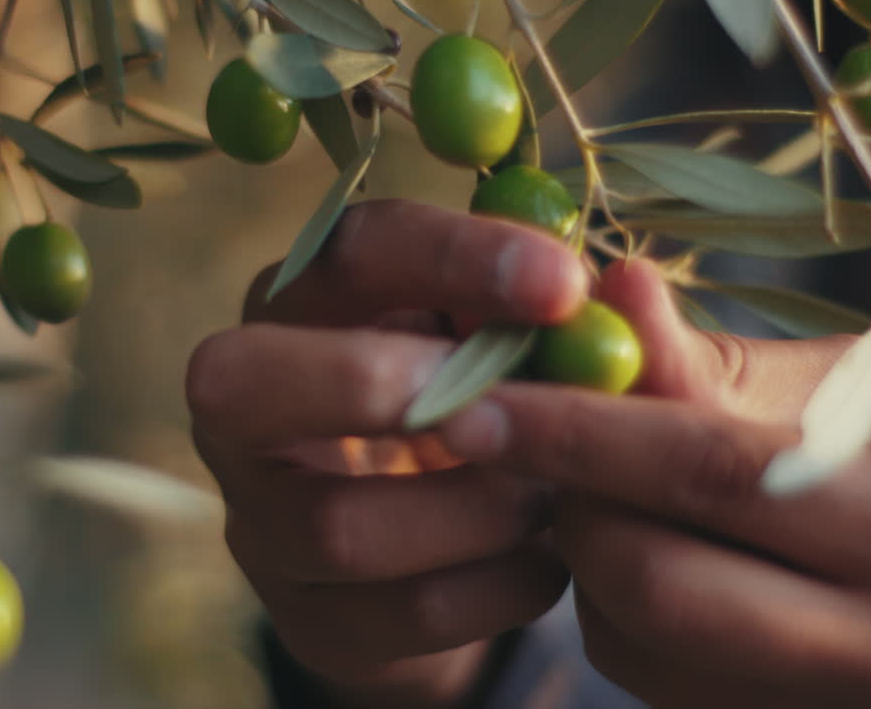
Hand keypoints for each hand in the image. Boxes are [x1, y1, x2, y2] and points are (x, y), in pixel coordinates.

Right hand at [185, 200, 586, 706]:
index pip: (343, 251)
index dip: (451, 257)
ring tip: (552, 494)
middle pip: (241, 380)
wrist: (452, 538)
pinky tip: (547, 561)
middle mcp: (242, 407)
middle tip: (513, 403)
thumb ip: (569, 321)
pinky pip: (398, 614)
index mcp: (298, 303)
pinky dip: (498, 587)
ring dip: (476, 508)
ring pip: (336, 525)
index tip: (564, 285)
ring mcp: (259, 522)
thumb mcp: (520, 344)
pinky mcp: (307, 619)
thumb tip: (629, 287)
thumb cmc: (489, 400)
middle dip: (385, 385)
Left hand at [441, 258, 870, 708]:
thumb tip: (610, 286)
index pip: (709, 473)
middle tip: (530, 440)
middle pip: (649, 575)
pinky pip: (645, 675)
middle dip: (566, 498)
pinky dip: (614, 605)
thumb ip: (722, 361)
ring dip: (586, 549)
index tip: (472, 403)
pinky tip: (652, 553)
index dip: (577, 432)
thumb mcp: (861, 402)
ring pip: (629, 636)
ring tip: (615, 489)